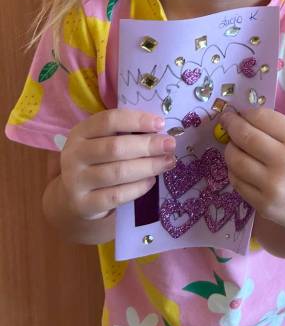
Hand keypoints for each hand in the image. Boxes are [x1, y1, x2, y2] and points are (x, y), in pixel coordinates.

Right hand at [60, 109, 175, 219]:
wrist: (72, 195)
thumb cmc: (97, 160)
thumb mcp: (102, 141)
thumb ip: (125, 133)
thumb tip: (160, 130)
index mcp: (80, 132)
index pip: (109, 120)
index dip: (137, 120)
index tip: (161, 124)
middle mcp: (74, 155)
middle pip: (115, 147)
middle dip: (147, 145)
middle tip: (170, 145)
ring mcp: (76, 181)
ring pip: (118, 172)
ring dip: (148, 166)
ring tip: (167, 162)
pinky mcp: (83, 204)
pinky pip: (116, 196)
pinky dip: (137, 187)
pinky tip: (151, 181)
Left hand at [221, 108, 284, 233]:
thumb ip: (280, 131)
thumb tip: (245, 120)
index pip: (262, 117)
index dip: (245, 113)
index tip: (238, 112)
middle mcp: (284, 161)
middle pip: (245, 136)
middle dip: (230, 125)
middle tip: (226, 120)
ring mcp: (272, 185)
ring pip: (235, 160)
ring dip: (230, 148)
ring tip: (233, 145)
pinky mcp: (263, 205)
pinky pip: (237, 182)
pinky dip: (234, 170)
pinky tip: (239, 167)